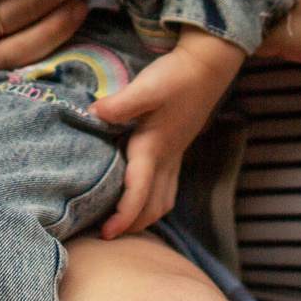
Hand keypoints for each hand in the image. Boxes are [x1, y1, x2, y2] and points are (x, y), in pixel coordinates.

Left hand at [88, 30, 246, 239]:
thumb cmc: (176, 76)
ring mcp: (174, 156)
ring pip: (163, 200)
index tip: (106, 233)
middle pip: (153, 207)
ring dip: (144, 216)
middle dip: (132, 225)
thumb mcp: (147, 87)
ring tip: (120, 223)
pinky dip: (152, 201)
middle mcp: (166, 158)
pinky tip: (138, 195)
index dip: (123, 217)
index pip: (139, 193)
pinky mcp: (176, 149)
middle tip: (104, 234)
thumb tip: (93, 114)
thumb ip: (120, 104)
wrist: (207, 67)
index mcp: (154, 148)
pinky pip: (167, 188)